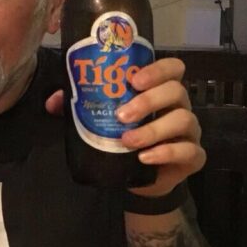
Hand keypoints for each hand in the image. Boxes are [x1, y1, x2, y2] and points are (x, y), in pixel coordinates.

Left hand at [46, 57, 204, 195]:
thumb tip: (52, 102)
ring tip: (127, 140)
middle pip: (176, 91)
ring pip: (183, 119)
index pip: (171, 69)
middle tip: (121, 115)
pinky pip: (189, 151)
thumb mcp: (99, 118)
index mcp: (159, 91)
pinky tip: (145, 157)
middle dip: (148, 101)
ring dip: (153, 130)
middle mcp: (178, 106)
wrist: (137, 177)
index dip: (157, 70)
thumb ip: (77, 106)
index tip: (134, 80)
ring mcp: (189, 132)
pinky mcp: (193, 157)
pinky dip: (166, 153)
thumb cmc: (121, 137)